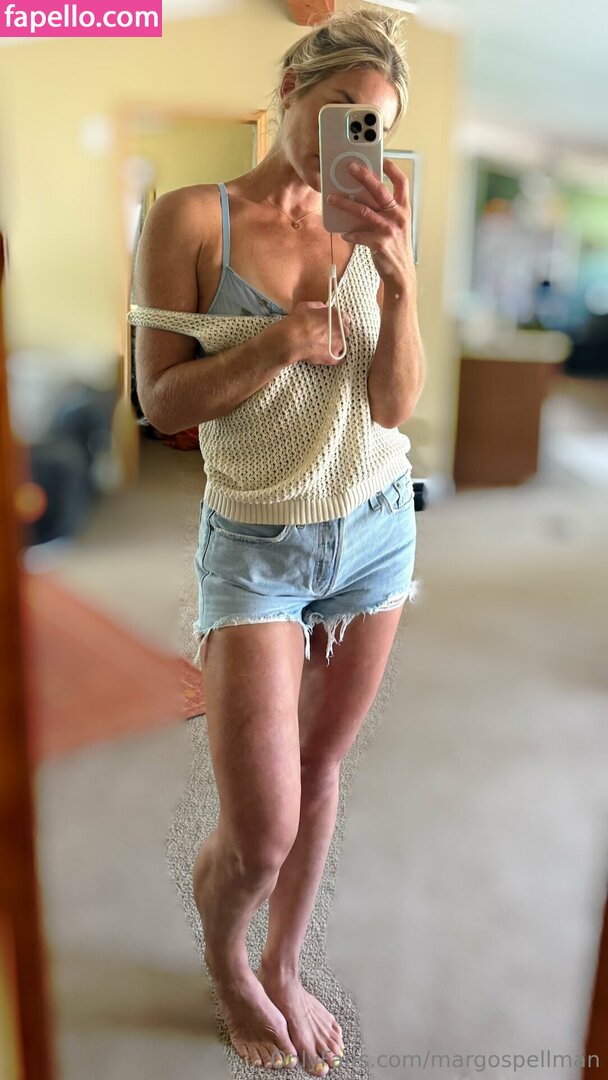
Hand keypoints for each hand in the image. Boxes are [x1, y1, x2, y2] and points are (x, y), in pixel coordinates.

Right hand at [283, 300, 350, 366]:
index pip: (344, 318)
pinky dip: (335, 357)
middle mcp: (342, 330)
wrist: (292, 339)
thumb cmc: (298, 321)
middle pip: (344, 332)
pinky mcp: (334, 357)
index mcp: (337, 316)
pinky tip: (329, 355)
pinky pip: (339, 359)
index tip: (332, 323)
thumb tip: (322, 309)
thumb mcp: (307, 306)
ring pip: (342, 345)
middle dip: (337, 332)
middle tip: (326, 334)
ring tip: (323, 345)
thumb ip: (319, 307)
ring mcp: (339, 345)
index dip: (337, 321)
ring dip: (335, 344)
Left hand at [326, 159, 415, 295]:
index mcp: (404, 209)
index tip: (381, 158)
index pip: (401, 182)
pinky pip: (359, 235)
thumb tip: (361, 198)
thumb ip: (384, 212)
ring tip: (331, 198)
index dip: (392, 168)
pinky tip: (343, 233)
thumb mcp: (396, 226)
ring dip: (345, 204)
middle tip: (350, 166)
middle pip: (380, 190)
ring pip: (364, 211)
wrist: (401, 275)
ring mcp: (390, 230)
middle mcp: (399, 217)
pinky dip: (350, 234)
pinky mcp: (380, 244)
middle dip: (364, 176)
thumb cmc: (395, 249)